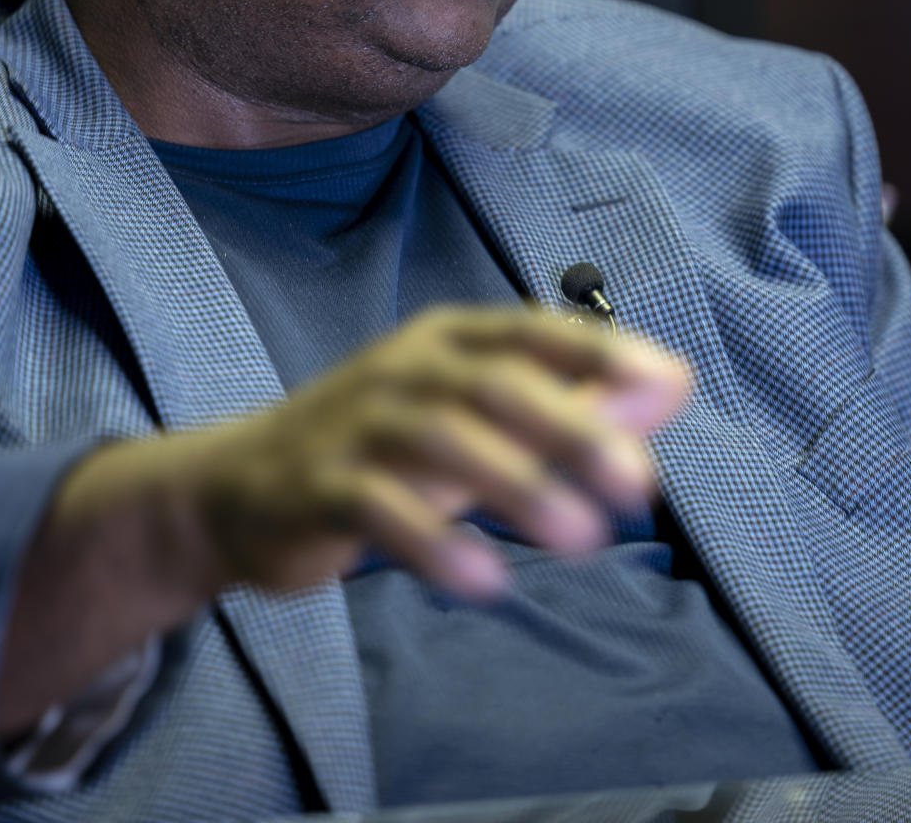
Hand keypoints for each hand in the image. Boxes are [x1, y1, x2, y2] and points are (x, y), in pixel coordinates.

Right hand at [192, 305, 689, 598]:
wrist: (237, 487)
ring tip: (582, 538)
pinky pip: (376, 506)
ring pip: (439, 438)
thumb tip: (673, 383)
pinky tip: (485, 580)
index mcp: (448, 342)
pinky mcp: (315, 484)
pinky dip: (432, 540)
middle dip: (570, 426)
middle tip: (637, 484)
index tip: (662, 380)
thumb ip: (572, 401)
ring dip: (514, 485)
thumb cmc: (381, 447)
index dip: (596, 351)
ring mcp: (355, 423)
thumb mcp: (478, 419)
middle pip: (492, 383)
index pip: (530, 331)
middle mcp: (404, 369)